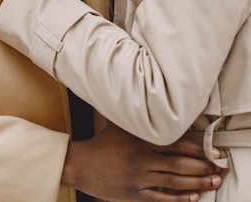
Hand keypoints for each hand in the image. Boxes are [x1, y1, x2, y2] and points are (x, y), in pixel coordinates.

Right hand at [62, 122, 221, 201]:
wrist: (83, 164)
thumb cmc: (104, 142)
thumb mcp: (122, 124)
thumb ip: (141, 118)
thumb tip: (160, 108)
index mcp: (141, 140)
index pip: (176, 144)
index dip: (198, 148)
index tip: (213, 151)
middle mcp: (142, 159)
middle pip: (179, 164)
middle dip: (202, 167)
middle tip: (218, 168)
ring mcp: (139, 178)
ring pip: (174, 181)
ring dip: (197, 183)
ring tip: (213, 182)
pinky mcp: (135, 194)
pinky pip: (162, 198)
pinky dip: (179, 199)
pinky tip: (192, 197)